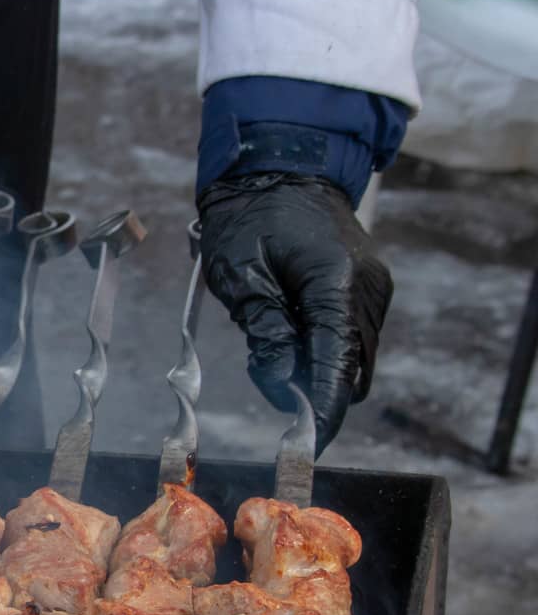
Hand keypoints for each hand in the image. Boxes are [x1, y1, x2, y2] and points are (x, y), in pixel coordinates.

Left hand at [199, 173, 391, 452]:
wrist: (281, 170)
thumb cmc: (251, 216)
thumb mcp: (240, 275)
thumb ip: (263, 330)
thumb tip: (277, 383)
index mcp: (337, 284)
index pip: (335, 366)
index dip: (320, 411)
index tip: (306, 444)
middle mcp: (367, 291)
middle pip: (350, 370)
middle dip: (314, 393)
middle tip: (270, 390)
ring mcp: (374, 290)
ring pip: (353, 358)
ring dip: (316, 370)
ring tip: (270, 346)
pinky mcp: (369, 290)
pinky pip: (349, 338)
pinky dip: (322, 350)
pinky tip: (288, 333)